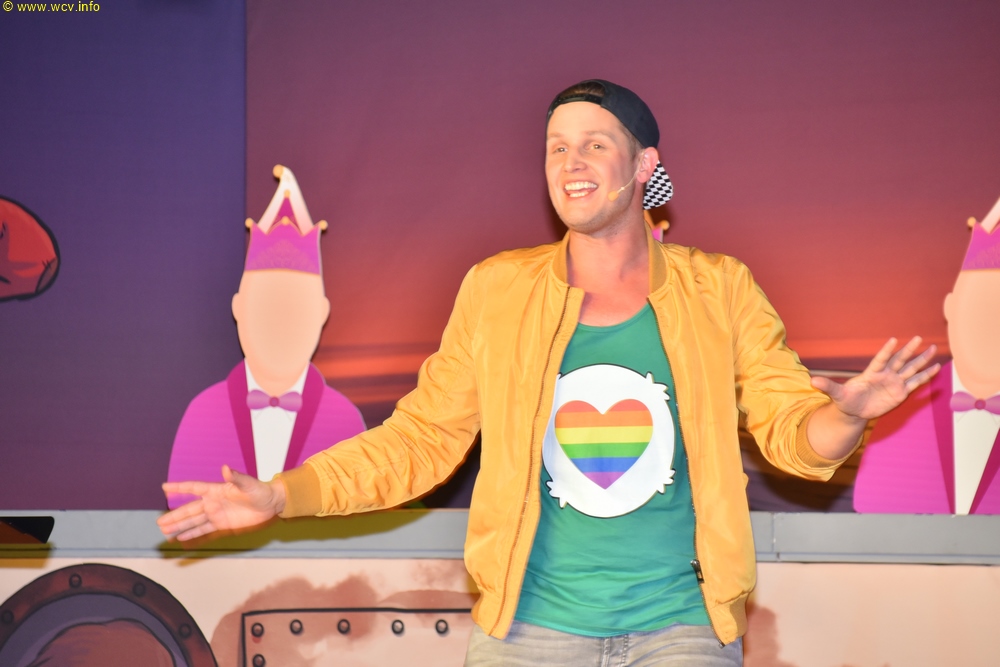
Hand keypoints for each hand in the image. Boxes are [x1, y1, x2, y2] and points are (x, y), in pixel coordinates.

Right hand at [157, 465, 285, 541]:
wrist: (270, 504)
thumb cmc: (260, 490)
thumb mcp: (248, 484)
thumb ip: (236, 477)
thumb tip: (226, 468)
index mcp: (216, 490)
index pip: (194, 488)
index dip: (179, 487)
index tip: (164, 487)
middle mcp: (213, 502)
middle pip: (189, 509)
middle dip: (174, 516)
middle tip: (159, 521)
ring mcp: (216, 513)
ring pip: (194, 521)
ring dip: (180, 526)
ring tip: (165, 530)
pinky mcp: (222, 524)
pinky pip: (204, 529)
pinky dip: (192, 533)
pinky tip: (181, 537)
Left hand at [811, 336, 939, 420]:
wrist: (854, 410)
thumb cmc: (846, 400)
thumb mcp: (837, 394)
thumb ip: (828, 386)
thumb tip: (812, 381)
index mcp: (871, 373)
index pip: (880, 360)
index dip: (886, 351)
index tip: (894, 339)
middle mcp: (885, 375)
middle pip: (898, 360)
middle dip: (908, 350)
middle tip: (918, 337)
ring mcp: (894, 382)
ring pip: (910, 368)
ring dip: (921, 359)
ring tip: (933, 348)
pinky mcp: (900, 392)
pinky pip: (916, 382)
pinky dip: (926, 375)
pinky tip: (936, 367)